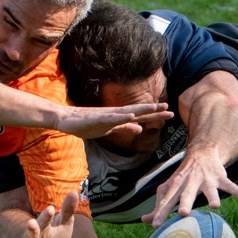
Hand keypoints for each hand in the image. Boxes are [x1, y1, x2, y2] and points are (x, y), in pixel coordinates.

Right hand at [6, 192, 78, 237]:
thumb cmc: (57, 237)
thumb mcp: (64, 224)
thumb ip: (68, 210)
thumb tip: (74, 192)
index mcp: (43, 227)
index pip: (45, 220)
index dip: (47, 215)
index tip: (51, 208)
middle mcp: (33, 237)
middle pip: (32, 232)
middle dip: (31, 228)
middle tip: (31, 222)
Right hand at [53, 103, 172, 139]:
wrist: (66, 119)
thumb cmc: (86, 124)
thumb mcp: (110, 129)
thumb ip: (125, 128)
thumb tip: (140, 129)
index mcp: (119, 118)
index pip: (140, 116)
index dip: (155, 115)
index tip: (169, 113)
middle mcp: (116, 114)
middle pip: (138, 112)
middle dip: (154, 111)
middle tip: (170, 109)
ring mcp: (107, 115)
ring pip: (128, 112)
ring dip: (142, 109)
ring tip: (155, 107)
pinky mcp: (98, 119)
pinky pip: (112, 118)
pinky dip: (122, 117)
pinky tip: (131, 115)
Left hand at [140, 146, 237, 227]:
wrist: (201, 152)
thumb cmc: (182, 177)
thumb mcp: (169, 188)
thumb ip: (159, 205)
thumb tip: (145, 221)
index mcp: (175, 186)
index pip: (166, 200)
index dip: (160, 212)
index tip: (155, 225)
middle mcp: (189, 182)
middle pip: (186, 194)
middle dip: (185, 203)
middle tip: (183, 213)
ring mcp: (205, 179)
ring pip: (209, 189)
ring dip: (212, 197)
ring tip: (215, 206)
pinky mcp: (219, 177)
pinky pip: (230, 185)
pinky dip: (237, 191)